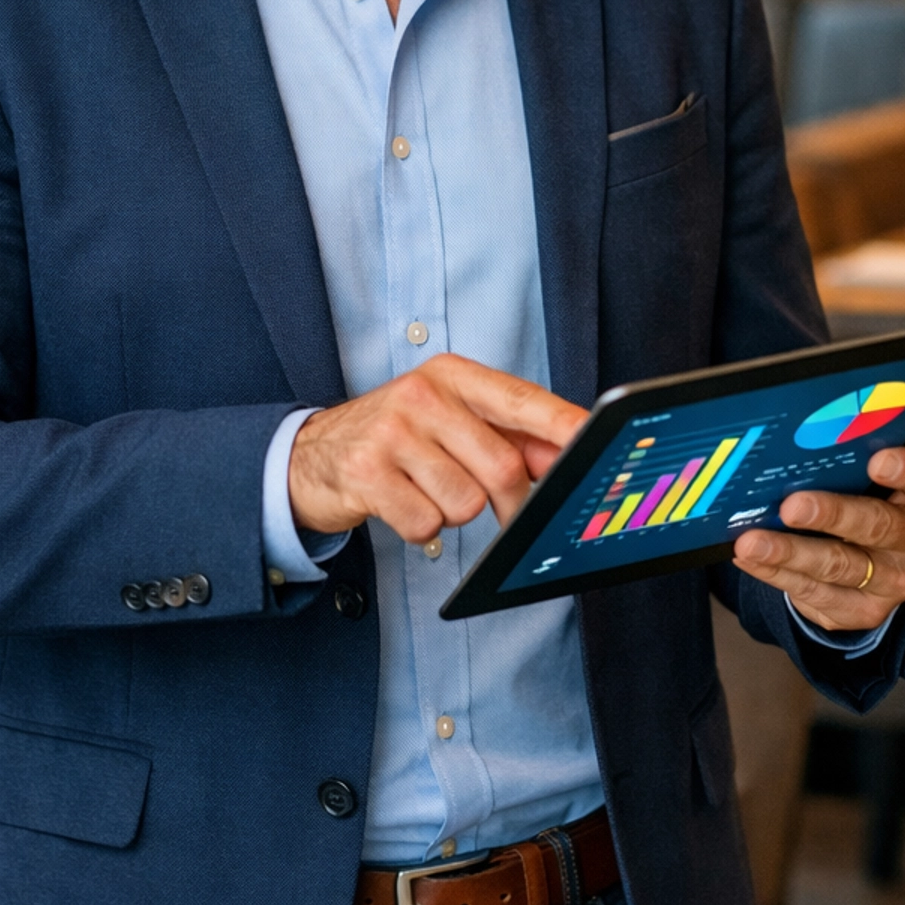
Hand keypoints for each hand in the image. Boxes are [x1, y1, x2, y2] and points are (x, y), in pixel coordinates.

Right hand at [288, 354, 586, 545]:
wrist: (309, 456)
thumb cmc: (396, 438)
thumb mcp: (450, 422)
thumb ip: (510, 438)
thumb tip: (569, 461)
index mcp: (452, 375)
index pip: (521, 399)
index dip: (563, 425)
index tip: (595, 443)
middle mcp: (422, 395)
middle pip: (501, 465)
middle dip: (509, 501)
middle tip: (500, 508)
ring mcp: (391, 433)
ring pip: (465, 502)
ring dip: (455, 513)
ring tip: (427, 491)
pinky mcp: (366, 474)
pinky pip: (427, 524)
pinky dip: (422, 528)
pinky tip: (402, 504)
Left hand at [731, 445, 904, 636]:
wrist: (874, 556)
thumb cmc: (873, 490)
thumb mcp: (884, 457)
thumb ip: (884, 427)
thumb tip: (878, 385)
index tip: (878, 460)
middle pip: (879, 527)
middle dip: (833, 515)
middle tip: (792, 505)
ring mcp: (893, 581)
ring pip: (839, 566)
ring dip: (791, 553)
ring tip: (751, 541)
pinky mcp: (862, 610)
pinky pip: (815, 594)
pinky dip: (777, 575)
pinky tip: (749, 557)